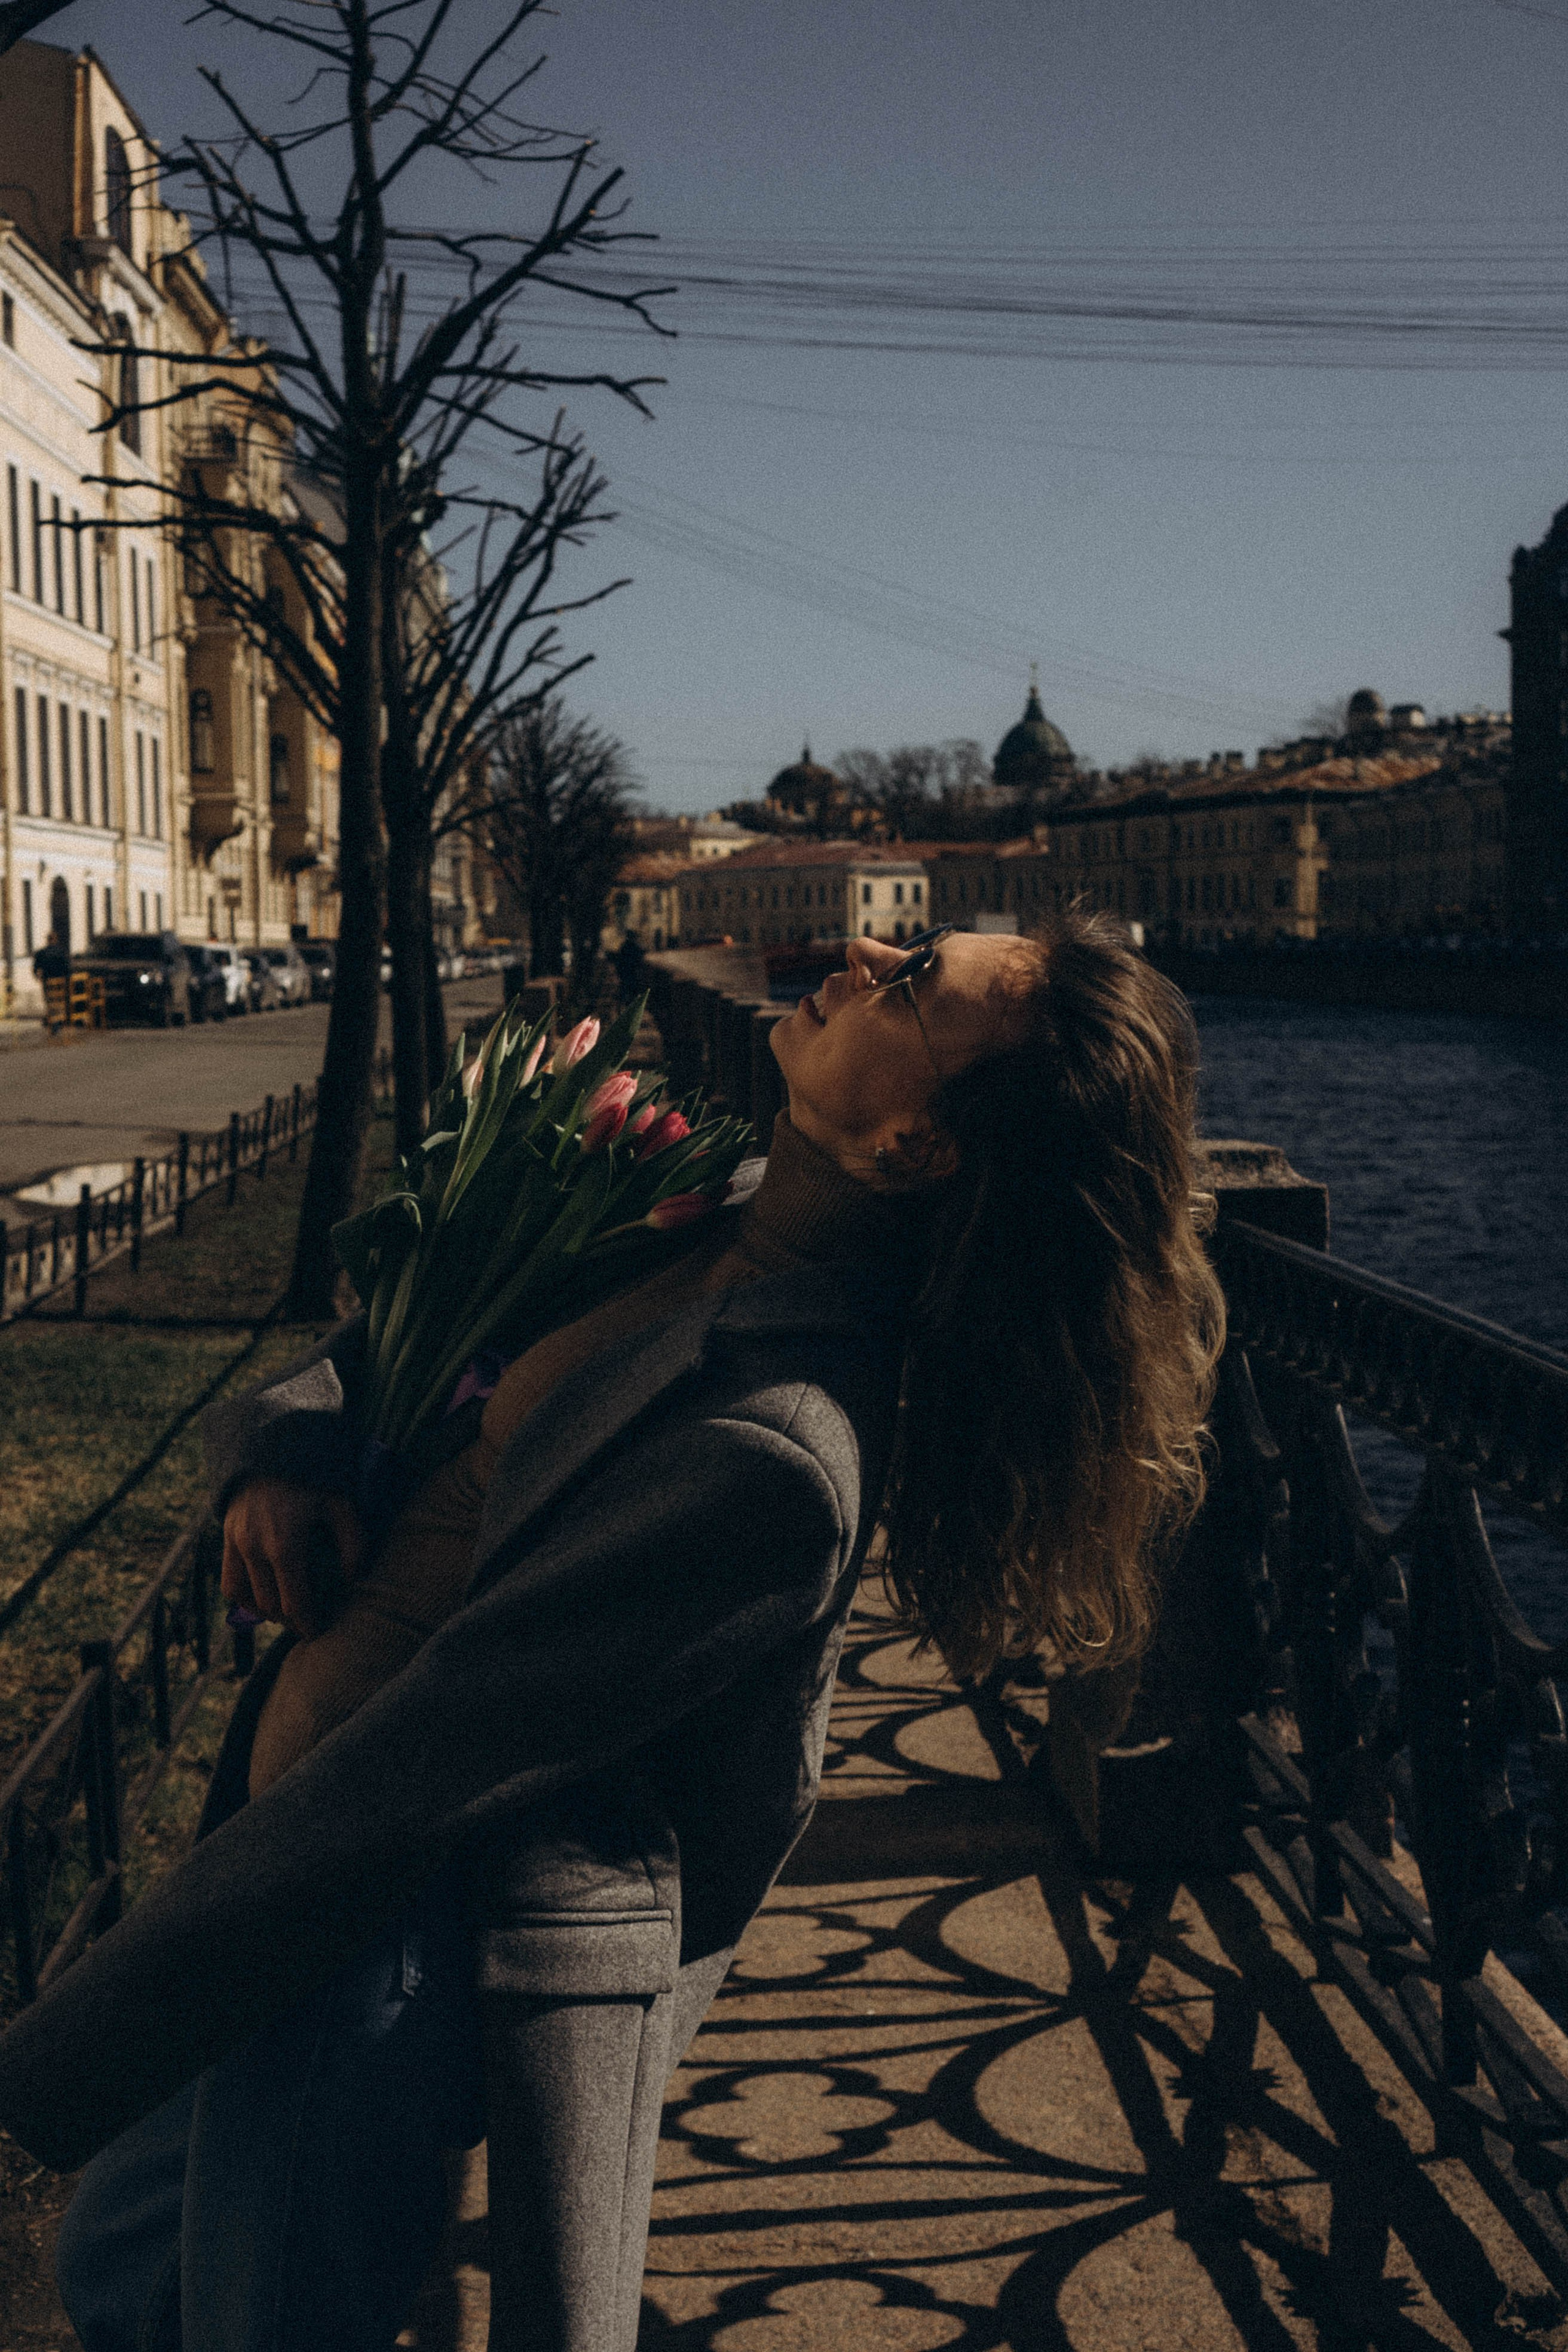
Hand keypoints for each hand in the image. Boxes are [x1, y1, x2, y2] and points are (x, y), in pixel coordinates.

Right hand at [221, 1481, 365, 1638]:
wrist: (272, 1445)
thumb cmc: (313, 1475)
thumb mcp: (341, 1504)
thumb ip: (352, 1542)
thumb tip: (354, 1579)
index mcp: (285, 1545)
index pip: (293, 1602)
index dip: (305, 1623)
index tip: (316, 1632)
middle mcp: (255, 1549)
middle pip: (269, 1605)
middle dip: (288, 1620)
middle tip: (305, 1623)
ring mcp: (236, 1543)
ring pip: (244, 1598)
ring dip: (264, 1612)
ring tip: (284, 1613)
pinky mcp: (226, 1536)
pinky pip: (228, 1581)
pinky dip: (242, 1596)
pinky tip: (259, 1598)